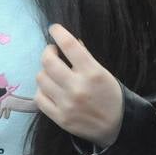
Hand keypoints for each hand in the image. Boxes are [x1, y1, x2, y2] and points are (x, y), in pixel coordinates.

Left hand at [34, 23, 124, 146]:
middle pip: (49, 61)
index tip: (54, 28)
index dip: (58, 32)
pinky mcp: (58, 117)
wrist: (116, 126)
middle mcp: (77, 87)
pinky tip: (50, 88)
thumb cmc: (111, 95)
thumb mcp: (104, 73)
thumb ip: (86, 58)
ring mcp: (66, 103)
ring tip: (52, 72)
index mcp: (92, 72)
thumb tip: (70, 41)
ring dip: (45, 71)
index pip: (69, 45)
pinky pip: (39, 97)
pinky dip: (42, 89)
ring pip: (41, 78)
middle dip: (48, 51)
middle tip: (52, 52)